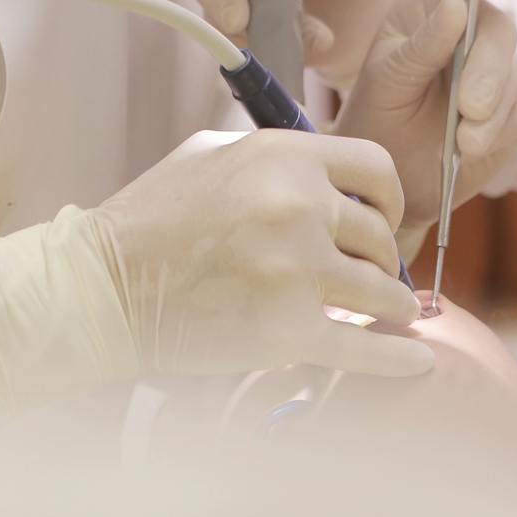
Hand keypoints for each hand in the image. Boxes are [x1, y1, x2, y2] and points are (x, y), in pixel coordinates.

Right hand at [0, 131, 432, 404]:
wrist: (99, 287)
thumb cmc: (147, 221)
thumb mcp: (209, 156)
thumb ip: (270, 156)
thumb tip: (320, 168)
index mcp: (282, 157)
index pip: (375, 168)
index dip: (386, 198)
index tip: (382, 219)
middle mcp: (298, 206)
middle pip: (381, 236)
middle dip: (379, 259)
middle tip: (368, 276)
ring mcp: (297, 270)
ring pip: (383, 292)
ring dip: (387, 305)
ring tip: (382, 314)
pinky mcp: (288, 331)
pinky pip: (367, 349)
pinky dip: (398, 359)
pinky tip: (416, 360)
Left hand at [332, 0, 516, 228]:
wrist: (389, 175)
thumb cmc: (376, 115)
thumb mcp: (385, 80)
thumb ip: (419, 47)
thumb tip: (458, 5)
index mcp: (429, 0)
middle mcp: (469, 23)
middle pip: (499, 27)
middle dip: (487, 72)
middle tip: (467, 110)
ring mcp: (495, 63)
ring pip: (514, 74)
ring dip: (489, 112)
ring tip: (459, 142)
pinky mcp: (515, 103)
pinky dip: (497, 132)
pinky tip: (467, 148)